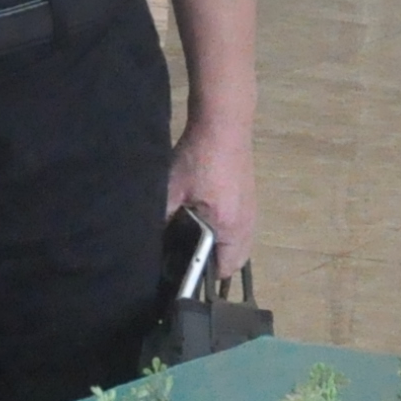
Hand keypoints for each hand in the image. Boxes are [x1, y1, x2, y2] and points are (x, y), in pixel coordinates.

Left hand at [166, 126, 256, 274]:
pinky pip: (241, 229)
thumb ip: (161, 216)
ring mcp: (251, 211)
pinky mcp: (248, 198)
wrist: (223, 123)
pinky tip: (205, 222)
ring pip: (240, 245)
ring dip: (221, 249)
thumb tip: (148, 237)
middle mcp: (247, 223)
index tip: (182, 273)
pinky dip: (227, 234)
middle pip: (235, 261)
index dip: (202, 276)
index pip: (223, 270)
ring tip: (195, 244)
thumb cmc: (198, 158)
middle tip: (188, 260)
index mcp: (230, 226)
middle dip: (214, 265)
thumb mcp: (172, 189)